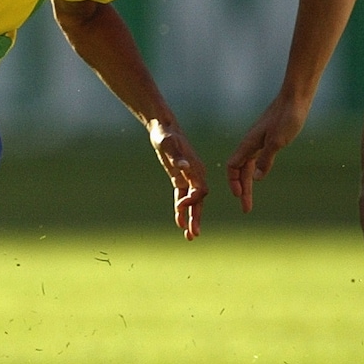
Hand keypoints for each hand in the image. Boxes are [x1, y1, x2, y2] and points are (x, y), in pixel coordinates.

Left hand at [149, 119, 207, 239]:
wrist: (163, 127)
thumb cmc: (166, 135)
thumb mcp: (169, 144)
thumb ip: (177, 157)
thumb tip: (185, 167)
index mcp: (196, 168)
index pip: (200, 190)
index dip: (192, 200)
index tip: (181, 205)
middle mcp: (195, 174)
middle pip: (199, 200)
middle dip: (196, 218)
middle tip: (193, 234)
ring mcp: (188, 177)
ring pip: (192, 202)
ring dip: (190, 218)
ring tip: (190, 236)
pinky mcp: (179, 177)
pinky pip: (182, 196)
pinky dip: (181, 209)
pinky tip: (179, 222)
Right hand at [226, 94, 307, 212]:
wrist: (295, 99)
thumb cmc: (287, 118)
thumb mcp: (278, 141)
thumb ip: (266, 159)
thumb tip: (257, 178)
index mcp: (249, 144)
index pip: (233, 166)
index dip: (234, 182)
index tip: (239, 197)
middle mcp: (250, 143)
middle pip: (240, 170)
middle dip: (242, 189)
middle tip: (246, 208)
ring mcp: (258, 141)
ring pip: (248, 166)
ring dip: (248, 183)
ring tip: (250, 198)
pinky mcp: (267, 139)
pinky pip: (256, 159)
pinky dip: (255, 171)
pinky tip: (260, 176)